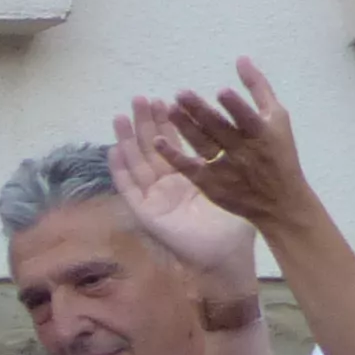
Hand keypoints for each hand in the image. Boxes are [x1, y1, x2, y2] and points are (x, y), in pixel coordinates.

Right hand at [110, 102, 262, 288]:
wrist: (227, 255)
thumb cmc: (235, 225)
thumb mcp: (236, 185)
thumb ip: (232, 160)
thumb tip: (239, 131)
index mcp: (188, 176)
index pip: (173, 144)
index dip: (167, 122)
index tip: (164, 100)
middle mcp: (168, 184)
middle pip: (151, 147)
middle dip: (145, 123)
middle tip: (141, 98)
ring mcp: (154, 197)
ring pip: (136, 162)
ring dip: (127, 140)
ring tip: (121, 116)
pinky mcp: (145, 212)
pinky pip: (129, 188)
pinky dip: (120, 169)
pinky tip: (114, 150)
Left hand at [152, 60, 320, 237]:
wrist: (281, 202)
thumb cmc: (279, 153)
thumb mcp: (278, 119)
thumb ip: (259, 89)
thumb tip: (241, 59)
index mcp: (263, 134)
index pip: (249, 119)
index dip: (236, 106)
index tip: (221, 91)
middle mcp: (245, 151)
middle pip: (220, 129)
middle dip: (201, 111)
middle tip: (180, 93)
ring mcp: (227, 168)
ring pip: (203, 145)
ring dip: (185, 127)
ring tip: (169, 109)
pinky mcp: (211, 183)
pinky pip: (189, 167)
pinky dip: (174, 155)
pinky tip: (157, 141)